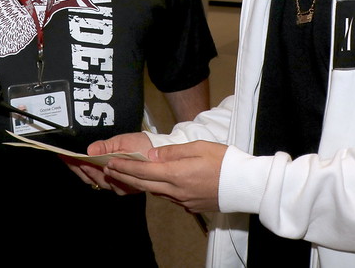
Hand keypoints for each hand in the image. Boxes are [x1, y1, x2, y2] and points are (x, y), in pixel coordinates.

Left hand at [61, 132, 153, 193]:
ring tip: (68, 159)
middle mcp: (118, 186)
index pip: (93, 171)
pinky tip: (81, 165)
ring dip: (80, 170)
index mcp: (119, 174)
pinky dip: (89, 172)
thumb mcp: (127, 142)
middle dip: (76, 166)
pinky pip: (100, 181)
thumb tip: (90, 151)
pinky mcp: (119, 186)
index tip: (66, 155)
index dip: (78, 163)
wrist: (162, 156)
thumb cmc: (145, 147)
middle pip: (91, 177)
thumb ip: (108, 146)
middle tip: (63, 156)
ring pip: (94, 181)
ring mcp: (118, 187)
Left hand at [104, 140, 226, 212]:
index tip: (110, 162)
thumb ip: (172, 152)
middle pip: (144, 184)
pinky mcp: (191, 205)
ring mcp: (183, 201)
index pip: (143, 170)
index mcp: (176, 174)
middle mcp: (176, 190)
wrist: (245, 185)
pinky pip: (168, 197)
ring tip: (126, 175)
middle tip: (109, 170)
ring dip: (138, 183)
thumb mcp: (199, 147)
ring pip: (155, 191)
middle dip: (124, 176)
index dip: (124, 166)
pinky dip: (156, 189)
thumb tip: (151, 156)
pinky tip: (154, 183)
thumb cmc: (225, 161)